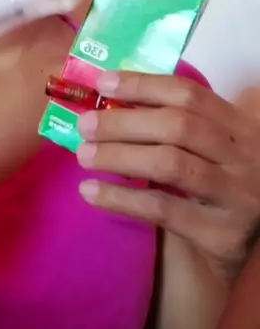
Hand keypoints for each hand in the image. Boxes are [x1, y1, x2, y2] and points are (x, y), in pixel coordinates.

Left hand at [76, 70, 259, 278]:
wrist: (253, 245)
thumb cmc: (220, 184)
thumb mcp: (211, 148)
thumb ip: (175, 126)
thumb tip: (109, 103)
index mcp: (239, 125)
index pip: (188, 94)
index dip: (143, 85)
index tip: (103, 83)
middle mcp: (244, 156)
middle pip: (178, 126)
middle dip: (124, 122)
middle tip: (85, 125)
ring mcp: (237, 195)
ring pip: (170, 164)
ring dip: (119, 156)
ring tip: (84, 155)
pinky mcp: (223, 234)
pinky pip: (163, 209)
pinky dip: (121, 198)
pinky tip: (91, 192)